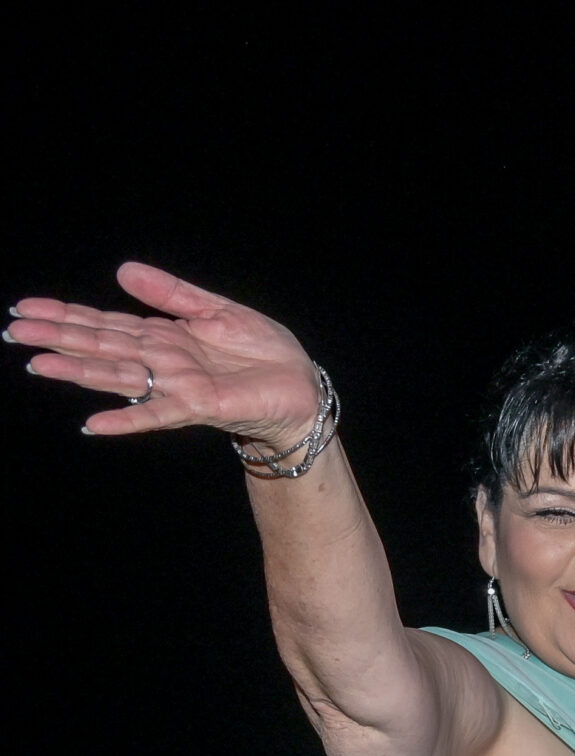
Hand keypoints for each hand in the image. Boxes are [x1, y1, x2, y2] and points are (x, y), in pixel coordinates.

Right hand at [9, 263, 326, 451]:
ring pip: (119, 376)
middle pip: (101, 346)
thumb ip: (173, 294)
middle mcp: (162, 363)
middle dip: (58, 337)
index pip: (105, 324)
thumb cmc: (264, 353)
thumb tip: (123, 270)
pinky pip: (158, 414)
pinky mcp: (201, 406)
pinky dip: (127, 419)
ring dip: (79, 372)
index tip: (25, 307)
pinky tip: (94, 423)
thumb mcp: (218, 310)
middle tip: (14, 331)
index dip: (65, 315)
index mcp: (163, 338)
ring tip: (40, 365)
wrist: (302, 388)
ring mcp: (177, 386)